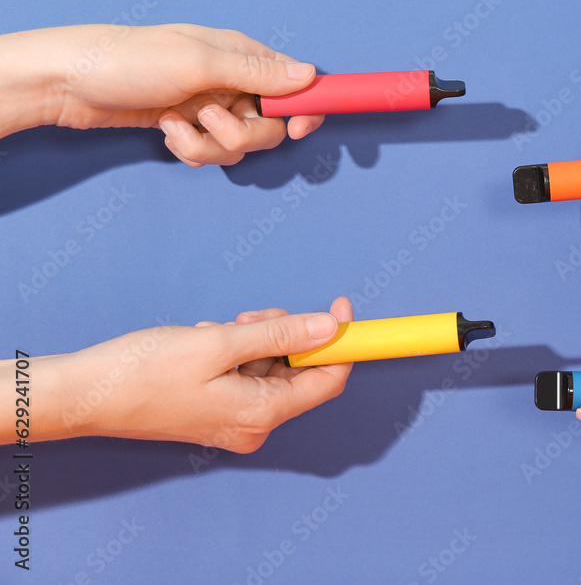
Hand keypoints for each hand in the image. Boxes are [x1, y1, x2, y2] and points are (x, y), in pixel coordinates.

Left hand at [0, 23, 323, 165]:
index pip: (297, 83)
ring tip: (173, 126)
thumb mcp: (198, 64)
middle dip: (242, 135)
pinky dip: (191, 150)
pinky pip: (213, 154)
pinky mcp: (192, 128)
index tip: (294, 129)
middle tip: (208, 120)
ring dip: (208, 145)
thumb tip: (309, 74)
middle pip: (271, 126)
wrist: (70, 84)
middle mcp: (234, 82)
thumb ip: (256, 73)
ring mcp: (213, 107)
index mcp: (243, 56)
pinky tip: (166, 132)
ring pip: (241, 146)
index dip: (304, 109)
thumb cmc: (129, 61)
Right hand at [21, 298, 352, 452]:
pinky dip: (236, 351)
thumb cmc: (143, 371)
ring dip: (256, 340)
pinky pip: (246, 375)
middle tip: (250, 317)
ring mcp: (235, 421)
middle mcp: (254, 426)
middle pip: (299, 372)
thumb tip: (330, 328)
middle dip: (285, 336)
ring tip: (218, 330)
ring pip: (271, 368)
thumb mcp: (219, 344)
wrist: (86, 396)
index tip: (340, 307)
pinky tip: (208, 341)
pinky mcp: (218, 412)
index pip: (328, 381)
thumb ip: (280, 335)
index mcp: (261, 415)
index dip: (341, 343)